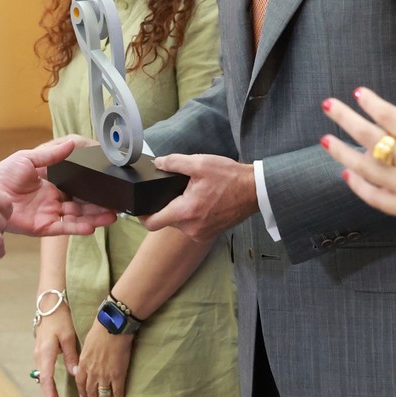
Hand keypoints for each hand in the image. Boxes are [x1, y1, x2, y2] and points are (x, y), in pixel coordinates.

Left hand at [0, 136, 118, 236]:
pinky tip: (92, 225)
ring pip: (76, 217)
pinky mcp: (42, 227)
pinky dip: (78, 227)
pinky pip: (64, 228)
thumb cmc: (2, 175)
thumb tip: (71, 142)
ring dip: (94, 217)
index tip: (108, 183)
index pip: (77, 185)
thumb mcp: (27, 158)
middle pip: (81, 203)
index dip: (92, 186)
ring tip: (111, 216)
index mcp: (51, 183)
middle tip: (117, 204)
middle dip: (99, 205)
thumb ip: (50, 154)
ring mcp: (49, 214)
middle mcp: (53, 200)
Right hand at [32, 303, 77, 396]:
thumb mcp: (68, 336)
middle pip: (44, 381)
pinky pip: (44, 371)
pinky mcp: (42, 352)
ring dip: (49, 392)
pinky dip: (48, 383)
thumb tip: (75, 373)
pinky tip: (52, 391)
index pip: (47, 378)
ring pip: (43, 377)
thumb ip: (71, 355)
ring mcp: (39, 354)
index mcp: (46, 352)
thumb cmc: (60, 318)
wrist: (49, 304)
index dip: (50, 394)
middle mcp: (40, 355)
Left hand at [76, 319, 131, 396]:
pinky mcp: (118, 376)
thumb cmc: (99, 330)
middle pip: (91, 392)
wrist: (112, 327)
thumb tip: (83, 363)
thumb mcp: (87, 343)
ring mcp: (105, 376)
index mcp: (83, 363)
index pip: (80, 382)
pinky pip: (117, 393)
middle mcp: (92, 372)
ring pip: (103, 396)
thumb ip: (85, 356)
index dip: (82, 392)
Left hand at [139, 154, 258, 240]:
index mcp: (186, 212)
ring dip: (181, 209)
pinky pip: (192, 225)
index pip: (152, 223)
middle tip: (178, 189)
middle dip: (168, 204)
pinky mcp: (209, 233)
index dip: (142, 215)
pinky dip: (192, 214)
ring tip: (193, 193)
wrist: (255, 191)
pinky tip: (201, 201)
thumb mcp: (200, 163)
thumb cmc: (230, 178)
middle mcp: (192, 228)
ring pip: (179, 223)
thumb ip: (174, 162)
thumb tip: (157, 163)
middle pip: (166, 220)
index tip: (140, 206)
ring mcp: (201, 233)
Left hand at [319, 89, 395, 252]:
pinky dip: (358, 185)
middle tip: (328, 106)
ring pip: (364, 167)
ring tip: (326, 139)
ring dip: (342, 151)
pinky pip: (375, 197)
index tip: (359, 93)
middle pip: (368, 137)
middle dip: (344, 118)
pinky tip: (348, 175)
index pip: (389, 116)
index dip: (371, 103)